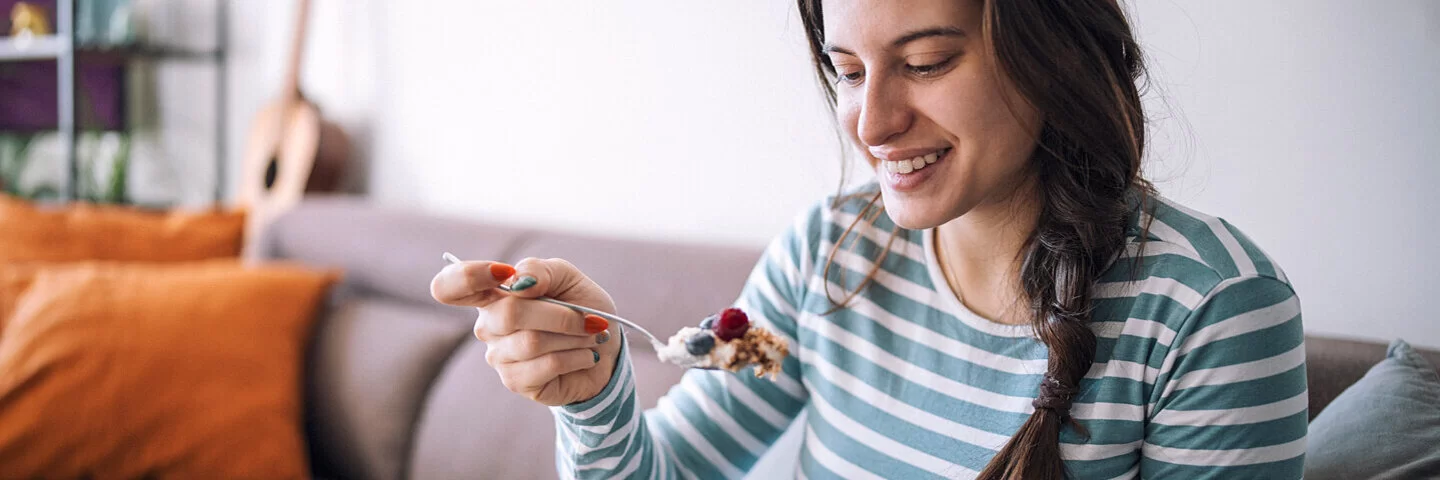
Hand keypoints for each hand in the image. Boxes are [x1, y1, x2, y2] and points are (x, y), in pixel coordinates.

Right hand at [431, 257, 621, 405]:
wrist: (607, 348)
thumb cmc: (582, 308)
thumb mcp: (567, 278)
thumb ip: (541, 270)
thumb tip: (518, 281)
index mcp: (492, 293)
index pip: (450, 285)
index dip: (467, 276)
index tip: (502, 272)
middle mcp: (487, 325)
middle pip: (509, 313)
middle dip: (560, 314)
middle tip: (589, 318)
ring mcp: (498, 356)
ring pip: (532, 341)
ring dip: (574, 337)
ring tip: (589, 336)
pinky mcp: (515, 381)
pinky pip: (546, 365)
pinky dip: (577, 356)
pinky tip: (586, 356)